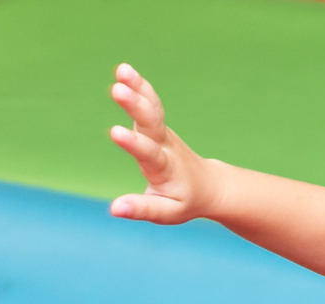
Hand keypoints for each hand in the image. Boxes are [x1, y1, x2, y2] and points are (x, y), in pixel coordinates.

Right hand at [109, 64, 216, 223]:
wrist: (209, 186)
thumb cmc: (185, 201)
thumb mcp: (167, 213)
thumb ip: (142, 209)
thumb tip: (115, 209)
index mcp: (165, 168)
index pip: (149, 153)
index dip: (133, 143)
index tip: (115, 132)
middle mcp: (165, 146)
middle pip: (151, 122)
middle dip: (135, 105)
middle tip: (118, 89)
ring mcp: (164, 133)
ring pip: (152, 108)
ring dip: (138, 88)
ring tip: (122, 69)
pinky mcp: (159, 127)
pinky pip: (151, 104)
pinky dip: (140, 87)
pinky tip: (124, 70)